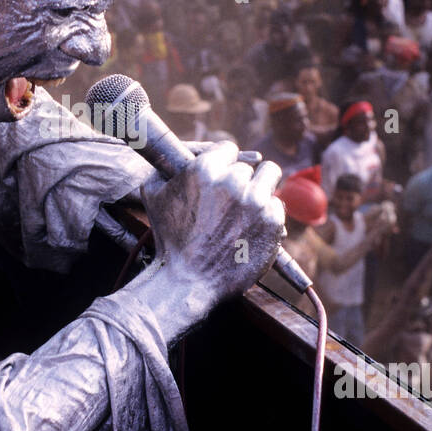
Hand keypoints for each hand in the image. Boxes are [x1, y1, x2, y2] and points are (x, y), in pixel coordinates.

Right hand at [140, 142, 284, 307]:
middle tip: (232, 199)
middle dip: (240, 181)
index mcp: (204, 169)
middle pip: (248, 167)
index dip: (225, 162)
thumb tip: (170, 154)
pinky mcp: (273, 222)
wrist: (186, 281)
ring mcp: (255, 201)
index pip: (228, 149)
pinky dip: (268, 214)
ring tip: (250, 205)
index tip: (224, 174)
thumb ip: (165, 169)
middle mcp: (232, 181)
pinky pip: (277, 205)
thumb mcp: (154, 196)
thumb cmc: (169, 240)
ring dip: (261, 187)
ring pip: (270, 175)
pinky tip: (253, 227)